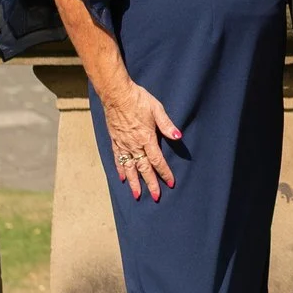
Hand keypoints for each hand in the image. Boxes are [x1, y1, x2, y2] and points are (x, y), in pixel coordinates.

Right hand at [101, 82, 180, 200]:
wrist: (116, 94)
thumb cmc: (138, 99)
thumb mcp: (157, 109)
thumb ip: (167, 125)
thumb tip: (178, 136)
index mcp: (146, 138)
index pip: (157, 160)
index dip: (164, 173)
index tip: (170, 183)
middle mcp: (134, 144)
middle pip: (144, 168)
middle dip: (151, 184)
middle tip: (156, 197)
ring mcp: (123, 144)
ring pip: (129, 167)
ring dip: (134, 182)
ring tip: (137, 195)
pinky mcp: (115, 141)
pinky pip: (117, 159)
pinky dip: (120, 169)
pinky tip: (122, 178)